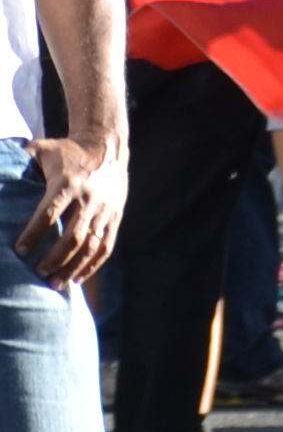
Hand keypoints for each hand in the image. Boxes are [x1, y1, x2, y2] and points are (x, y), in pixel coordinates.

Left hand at [18, 136, 118, 285]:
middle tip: (37, 273)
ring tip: (54, 284)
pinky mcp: (115, 217)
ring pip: (90, 245)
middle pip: (72, 235)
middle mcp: (89, 198)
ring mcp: (104, 210)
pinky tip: (77, 279)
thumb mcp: (43, 150)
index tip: (19, 251)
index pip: (50, 213)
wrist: (107, 148)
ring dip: (72, 267)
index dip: (34, 234)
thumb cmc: (67, 153)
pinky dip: (92, 266)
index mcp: (69, 183)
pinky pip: (105, 246)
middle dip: (54, 258)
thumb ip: (20, 161)